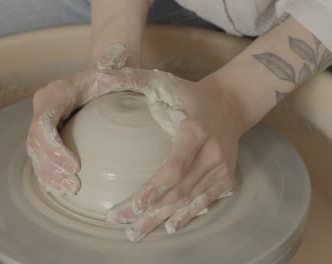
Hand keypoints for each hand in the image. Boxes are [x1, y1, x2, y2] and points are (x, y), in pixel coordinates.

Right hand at [26, 43, 141, 194]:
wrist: (101, 75)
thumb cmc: (109, 75)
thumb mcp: (113, 68)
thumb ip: (111, 65)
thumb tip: (108, 66)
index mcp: (55, 93)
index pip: (43, 125)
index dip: (55, 149)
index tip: (76, 168)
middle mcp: (43, 106)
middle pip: (36, 143)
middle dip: (52, 168)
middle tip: (74, 186)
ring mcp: (43, 120)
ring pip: (35, 153)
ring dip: (49, 175)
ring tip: (69, 191)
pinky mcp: (48, 132)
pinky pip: (40, 156)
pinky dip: (48, 174)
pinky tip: (58, 188)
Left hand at [105, 69, 249, 240]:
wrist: (230, 103)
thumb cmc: (190, 94)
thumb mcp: (164, 82)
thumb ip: (133, 79)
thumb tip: (101, 75)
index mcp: (195, 131)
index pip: (173, 168)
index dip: (151, 191)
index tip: (128, 207)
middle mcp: (212, 153)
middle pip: (178, 191)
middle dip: (148, 211)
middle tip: (121, 225)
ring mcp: (222, 169)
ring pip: (190, 201)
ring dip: (162, 219)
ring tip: (136, 232)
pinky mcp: (227, 178)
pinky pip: (205, 202)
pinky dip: (186, 216)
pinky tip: (169, 227)